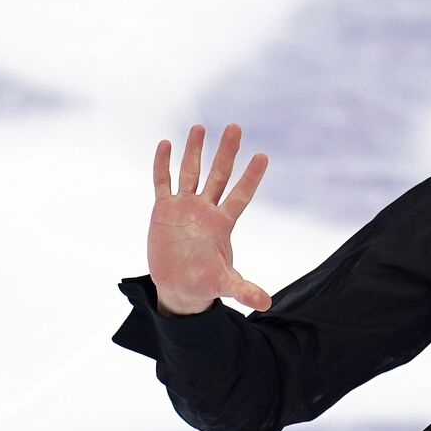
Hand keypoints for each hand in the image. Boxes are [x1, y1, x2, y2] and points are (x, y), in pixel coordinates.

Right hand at [148, 123, 272, 314]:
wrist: (179, 286)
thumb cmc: (205, 283)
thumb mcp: (225, 285)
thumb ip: (244, 290)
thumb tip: (267, 303)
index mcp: (222, 223)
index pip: (240, 195)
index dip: (251, 177)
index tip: (263, 156)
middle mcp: (205, 210)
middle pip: (218, 175)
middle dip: (226, 152)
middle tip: (235, 127)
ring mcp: (184, 207)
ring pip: (191, 173)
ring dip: (194, 151)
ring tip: (200, 127)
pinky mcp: (164, 210)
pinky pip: (163, 182)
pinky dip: (163, 165)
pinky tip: (166, 144)